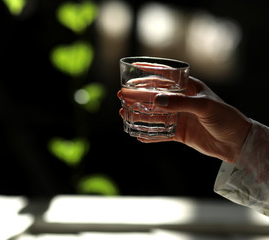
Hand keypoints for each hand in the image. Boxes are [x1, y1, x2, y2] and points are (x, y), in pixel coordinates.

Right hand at [118, 76, 251, 163]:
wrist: (236, 142)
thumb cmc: (225, 117)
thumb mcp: (204, 106)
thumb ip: (180, 103)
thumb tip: (156, 101)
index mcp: (189, 88)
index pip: (166, 78)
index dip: (148, 75)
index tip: (132, 74)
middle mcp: (182, 101)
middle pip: (155, 97)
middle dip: (138, 97)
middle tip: (122, 96)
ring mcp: (179, 117)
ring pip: (155, 115)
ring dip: (139, 115)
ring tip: (124, 114)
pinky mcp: (180, 132)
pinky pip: (161, 133)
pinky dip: (149, 134)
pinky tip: (137, 135)